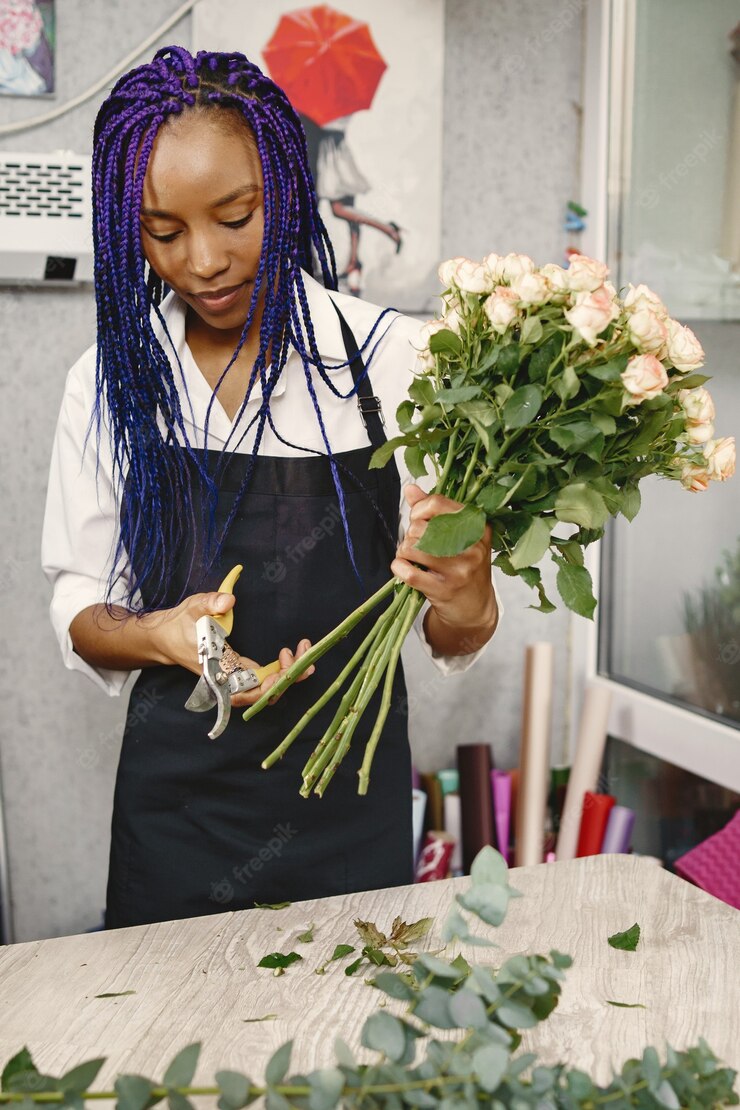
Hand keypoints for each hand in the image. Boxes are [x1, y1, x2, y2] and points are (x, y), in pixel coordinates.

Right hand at [143, 591, 314, 702]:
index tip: (283, 664)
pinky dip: (283, 667)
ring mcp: (236, 677)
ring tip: (305, 651)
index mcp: (217, 672)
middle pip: (264, 692)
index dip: (268, 684)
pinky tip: (295, 653)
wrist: (166, 636)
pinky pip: (266, 676)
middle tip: (306, 653)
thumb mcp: (193, 608)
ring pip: (268, 686)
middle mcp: (228, 680)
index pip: (247, 690)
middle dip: (289, 677)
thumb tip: (229, 600)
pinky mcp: (241, 670)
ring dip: (290, 673)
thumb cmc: (179, 625)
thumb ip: (210, 603)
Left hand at [390, 484, 497, 652]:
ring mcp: (459, 570)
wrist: (475, 608)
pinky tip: (402, 568)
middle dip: (410, 534)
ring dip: (404, 551)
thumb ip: (434, 511)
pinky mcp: (444, 590)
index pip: (438, 504)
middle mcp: (472, 548)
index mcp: (478, 527)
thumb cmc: (465, 567)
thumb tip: (410, 488)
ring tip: (410, 557)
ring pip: (412, 548)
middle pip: (421, 527)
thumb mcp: (459, 536)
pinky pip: (408, 572)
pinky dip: (398, 568)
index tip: (416, 519)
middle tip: (416, 544)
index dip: (418, 509)